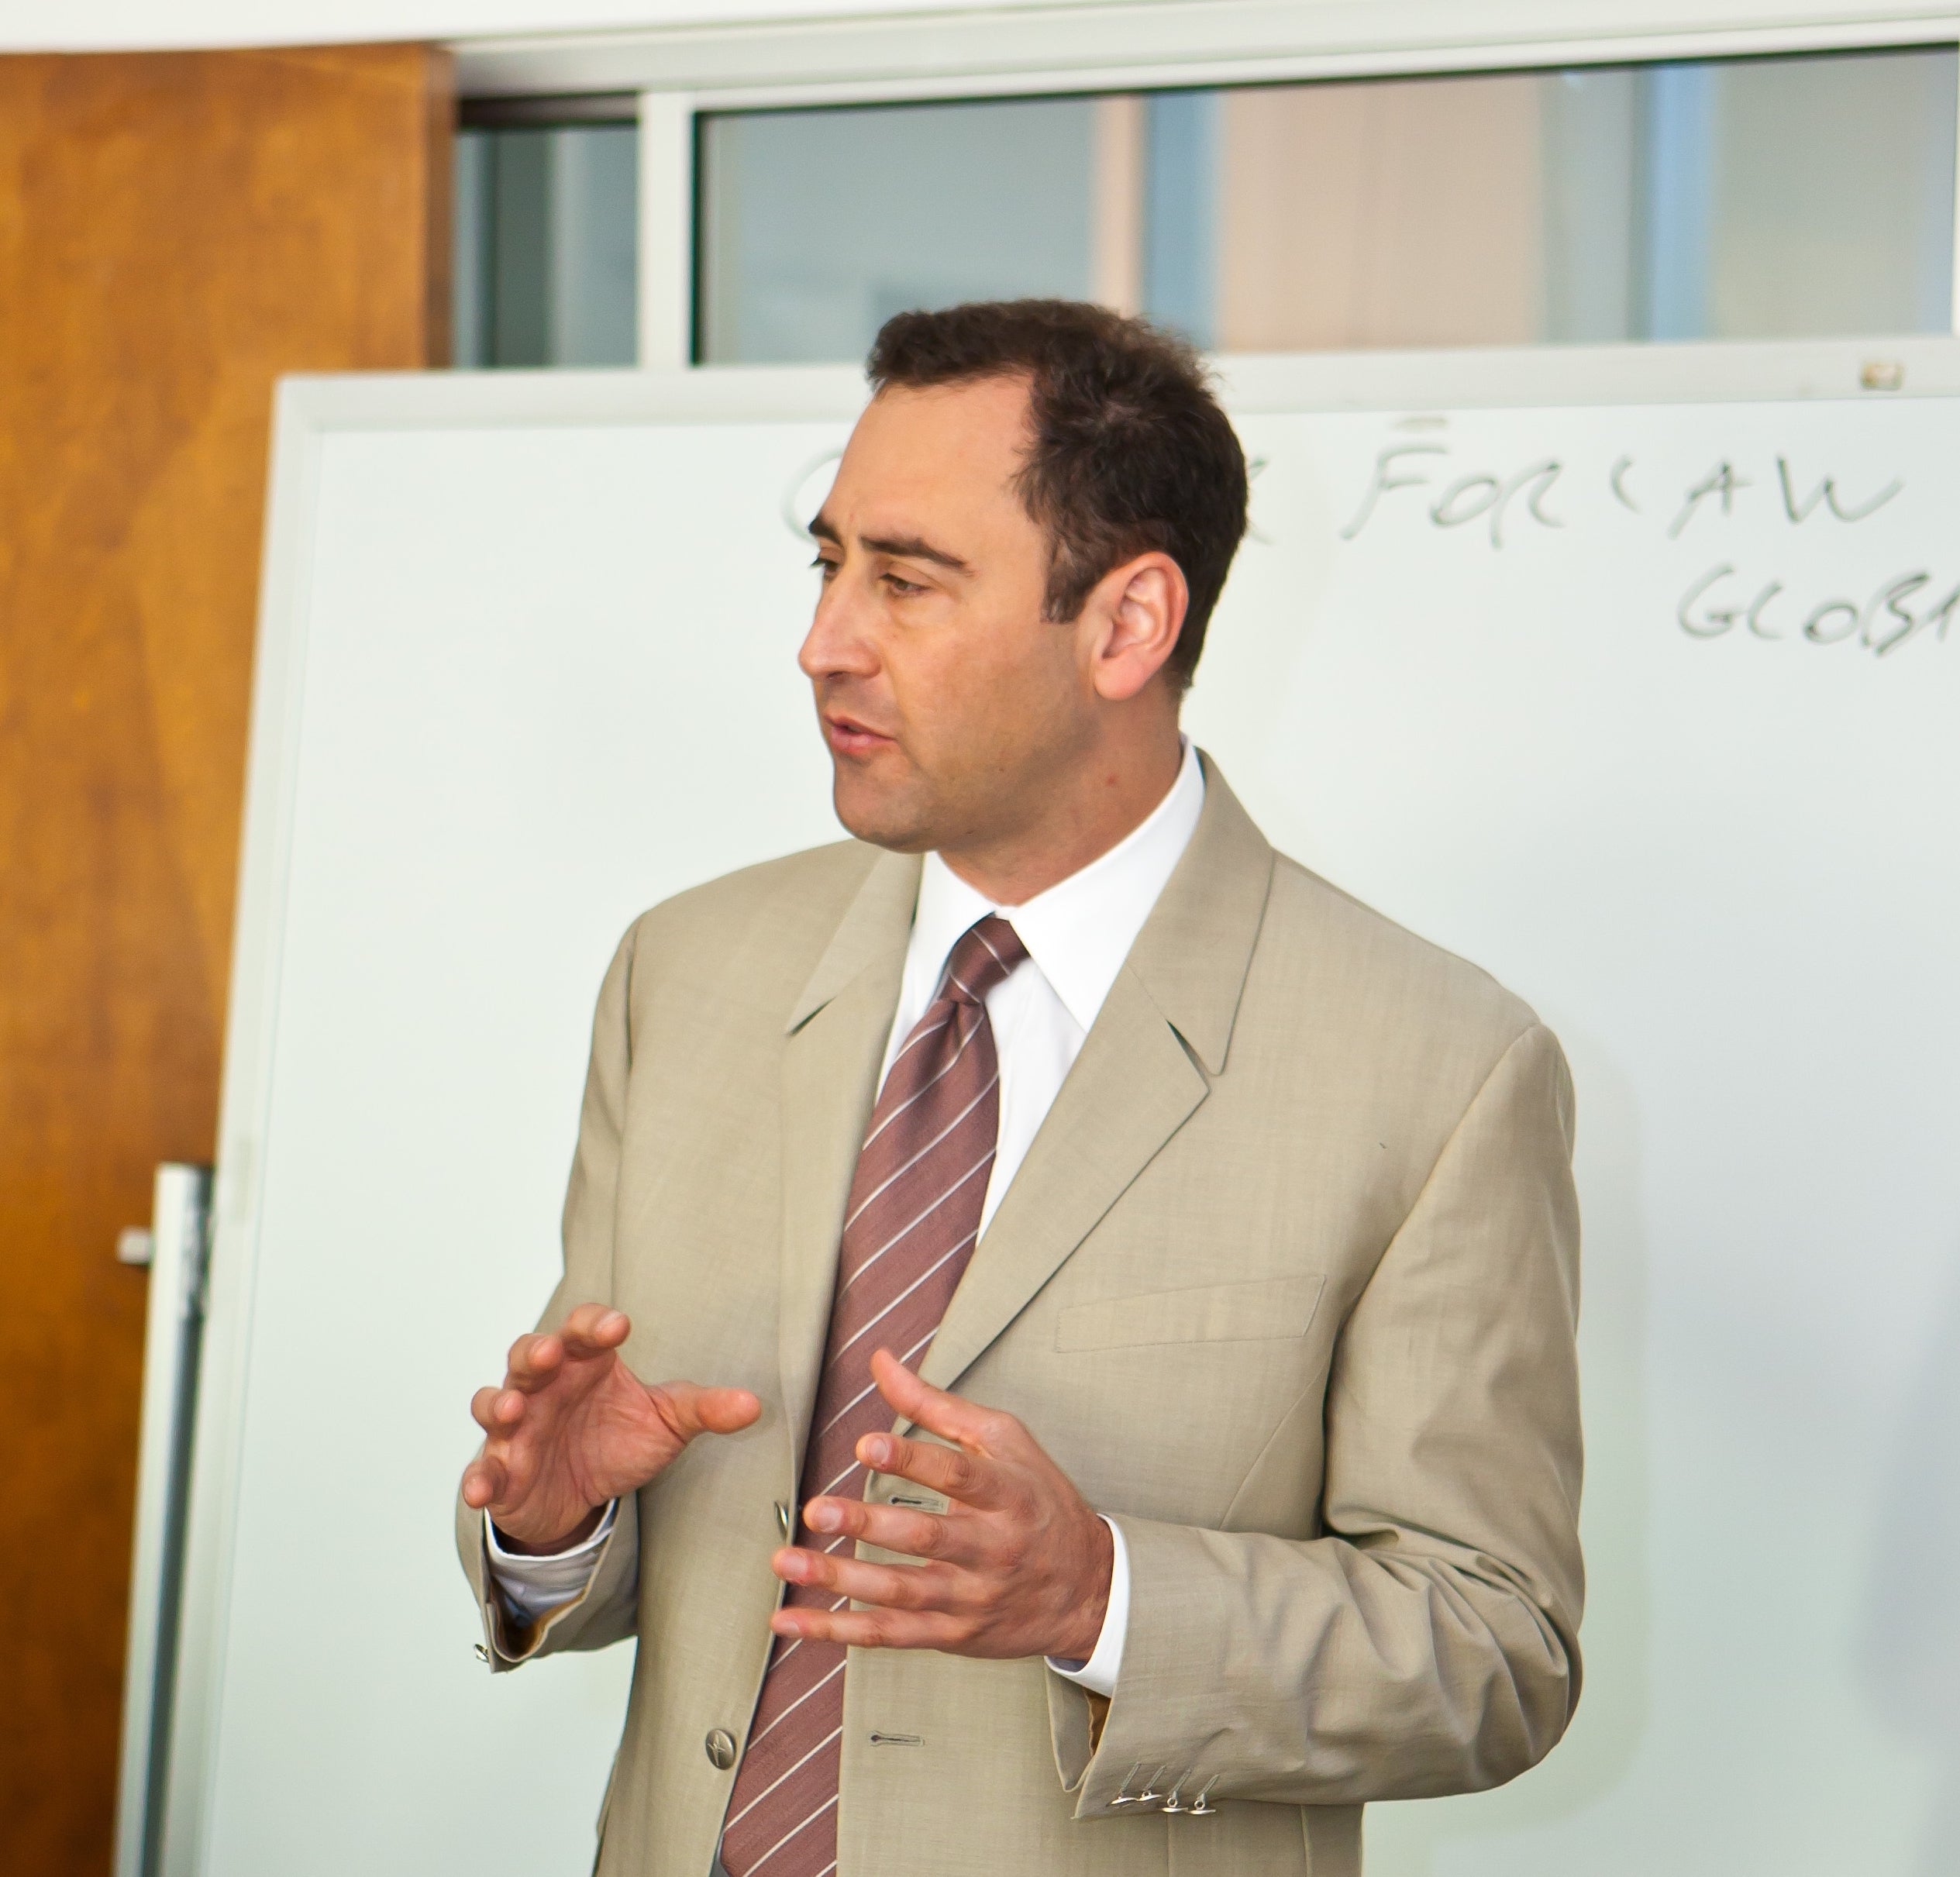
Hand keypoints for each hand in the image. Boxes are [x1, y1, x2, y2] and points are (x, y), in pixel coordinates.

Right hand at [461, 1302, 759, 1550]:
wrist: (582, 1496)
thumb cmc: (618, 1440)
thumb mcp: (665, 1423)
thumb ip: (703, 1409)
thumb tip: (752, 1405)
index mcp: (584, 1364)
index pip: (584, 1330)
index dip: (595, 1324)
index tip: (619, 1326)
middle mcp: (544, 1388)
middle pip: (528, 1356)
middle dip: (536, 1354)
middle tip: (551, 1353)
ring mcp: (516, 1429)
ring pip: (493, 1403)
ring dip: (497, 1404)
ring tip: (510, 1410)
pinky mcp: (501, 1472)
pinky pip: (482, 1470)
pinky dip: (478, 1478)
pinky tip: (482, 1489)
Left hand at [768, 1348, 1113, 1660]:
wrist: (1088, 1589)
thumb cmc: (1038, 1500)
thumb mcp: (1003, 1441)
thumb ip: (936, 1406)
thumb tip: (880, 1362)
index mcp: (1008, 1493)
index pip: (959, 1475)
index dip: (912, 1460)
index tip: (866, 1444)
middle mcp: (992, 1548)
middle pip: (928, 1537)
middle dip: (870, 1524)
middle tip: (819, 1509)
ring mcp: (971, 1597)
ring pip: (901, 1592)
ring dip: (840, 1578)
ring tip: (788, 1561)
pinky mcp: (953, 1634)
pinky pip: (890, 1635)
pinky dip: (837, 1630)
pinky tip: (791, 1619)